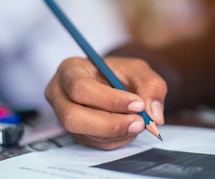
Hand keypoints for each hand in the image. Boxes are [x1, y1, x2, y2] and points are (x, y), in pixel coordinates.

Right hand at [45, 57, 166, 149]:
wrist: (116, 83)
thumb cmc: (121, 72)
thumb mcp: (139, 70)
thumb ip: (151, 86)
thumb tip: (154, 116)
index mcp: (70, 70)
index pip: (81, 88)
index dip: (109, 100)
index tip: (138, 104)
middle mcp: (60, 94)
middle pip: (73, 117)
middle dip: (110, 124)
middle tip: (140, 123)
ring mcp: (65, 116)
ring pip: (85, 134)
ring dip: (117, 133)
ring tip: (139, 123)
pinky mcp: (76, 133)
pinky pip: (95, 143)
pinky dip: (117, 139)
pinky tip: (129, 128)